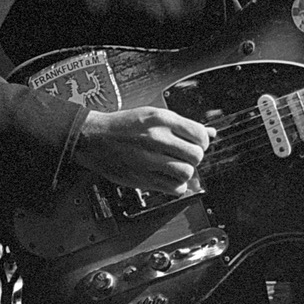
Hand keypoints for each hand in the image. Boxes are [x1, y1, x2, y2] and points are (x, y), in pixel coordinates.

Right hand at [74, 107, 214, 194]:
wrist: (94, 138)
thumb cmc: (124, 125)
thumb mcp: (153, 115)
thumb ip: (183, 125)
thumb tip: (210, 132)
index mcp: (161, 120)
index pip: (199, 134)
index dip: (202, 141)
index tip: (196, 144)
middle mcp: (157, 138)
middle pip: (196, 155)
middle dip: (195, 157)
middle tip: (186, 157)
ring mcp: (149, 159)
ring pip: (187, 173)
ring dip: (186, 172)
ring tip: (177, 168)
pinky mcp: (142, 178)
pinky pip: (174, 189)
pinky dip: (176, 186)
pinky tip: (168, 178)